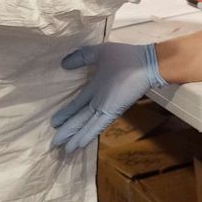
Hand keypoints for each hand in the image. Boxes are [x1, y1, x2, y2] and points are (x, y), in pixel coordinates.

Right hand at [51, 43, 167, 152]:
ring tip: (63, 148)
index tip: (54, 123)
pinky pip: (96, 124)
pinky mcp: (112, 110)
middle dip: (67, 129)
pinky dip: (87, 134)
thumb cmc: (127, 57)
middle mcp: (99, 100)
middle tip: (55, 143)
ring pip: (85, 124)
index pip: (78, 104)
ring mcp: (105, 106)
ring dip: (74, 136)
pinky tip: (77, 144)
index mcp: (96, 87)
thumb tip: (63, 64)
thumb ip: (82, 57)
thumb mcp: (100, 53)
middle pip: (79, 117)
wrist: (147, 62)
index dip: (66, 113)